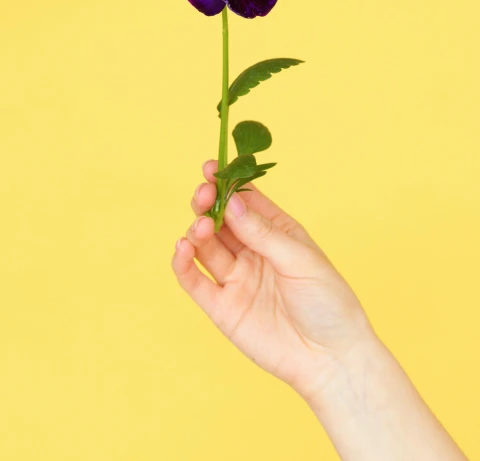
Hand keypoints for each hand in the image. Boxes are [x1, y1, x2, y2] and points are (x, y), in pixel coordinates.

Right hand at [171, 160, 374, 398]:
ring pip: (205, 246)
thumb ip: (263, 234)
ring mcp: (235, 278)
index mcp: (276, 232)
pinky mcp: (222, 307)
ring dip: (197, 230)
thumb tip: (232, 203)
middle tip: (203, 195)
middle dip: (207, 203)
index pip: (245, 200)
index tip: (210, 168)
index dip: (227, 183)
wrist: (330, 360)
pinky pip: (194, 280)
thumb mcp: (301, 260)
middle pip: (220, 219)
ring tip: (201, 227)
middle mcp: (252, 251)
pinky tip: (182, 249)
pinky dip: (183, 263)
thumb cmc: (328, 303)